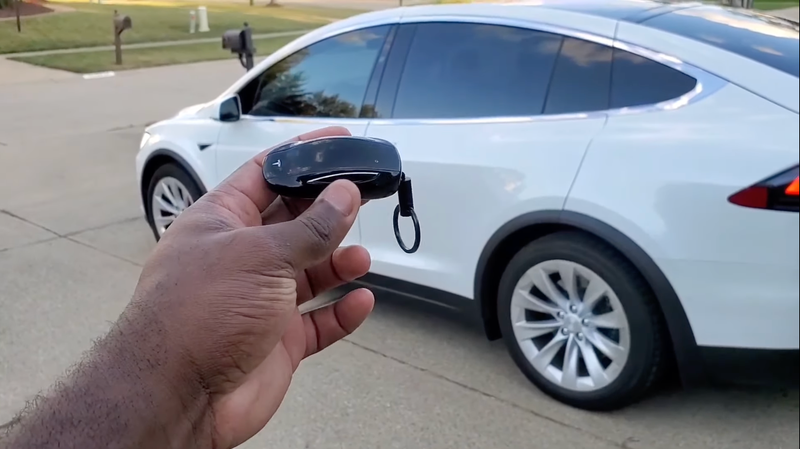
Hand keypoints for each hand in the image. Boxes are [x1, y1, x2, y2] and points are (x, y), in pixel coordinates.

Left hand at [127, 126, 374, 447]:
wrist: (178, 396)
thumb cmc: (195, 316)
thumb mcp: (261, 255)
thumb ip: (310, 227)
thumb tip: (343, 195)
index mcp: (223, 221)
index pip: (265, 174)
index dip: (302, 155)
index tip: (337, 141)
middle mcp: (241, 257)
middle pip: (295, 222)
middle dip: (329, 211)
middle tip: (363, 197)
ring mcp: (259, 299)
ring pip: (311, 272)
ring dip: (338, 263)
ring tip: (359, 258)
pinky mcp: (276, 340)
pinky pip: (319, 320)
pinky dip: (342, 311)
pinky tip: (360, 301)